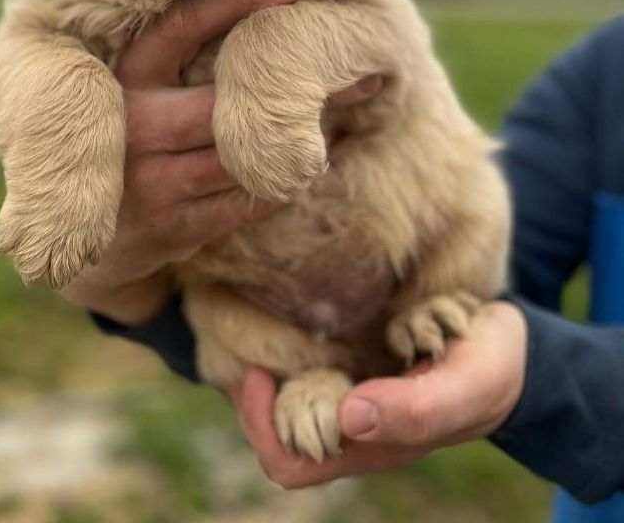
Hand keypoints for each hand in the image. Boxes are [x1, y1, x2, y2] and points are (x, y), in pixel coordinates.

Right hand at [60, 0, 381, 321]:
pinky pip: (247, 200)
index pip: (183, 23)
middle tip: (363, 70)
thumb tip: (263, 3)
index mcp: (126, 76)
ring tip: (343, 114)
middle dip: (301, 85)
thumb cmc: (126, 140)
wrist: (82, 234)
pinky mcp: (173, 227)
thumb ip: (177, 59)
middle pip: (232, 98)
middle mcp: (135, 123)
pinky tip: (308, 163)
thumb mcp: (132, 90)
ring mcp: (152, 180)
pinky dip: (284, 181)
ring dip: (302, 137)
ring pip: (247, 152)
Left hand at [231, 301, 526, 488]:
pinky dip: (292, 333)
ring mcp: (349, 388)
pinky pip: (303, 353)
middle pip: (272, 422)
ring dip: (269, 355)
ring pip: (282, 386)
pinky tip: (300, 302)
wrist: (512, 344)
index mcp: (369, 444)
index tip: (259, 371)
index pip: (288, 460)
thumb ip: (415, 410)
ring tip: (268, 315)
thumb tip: (347, 417)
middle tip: (249, 334)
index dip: (261, 424)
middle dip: (251, 385)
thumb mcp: (464, 388)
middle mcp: (349, 421)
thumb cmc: (490, 371)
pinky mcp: (353, 355)